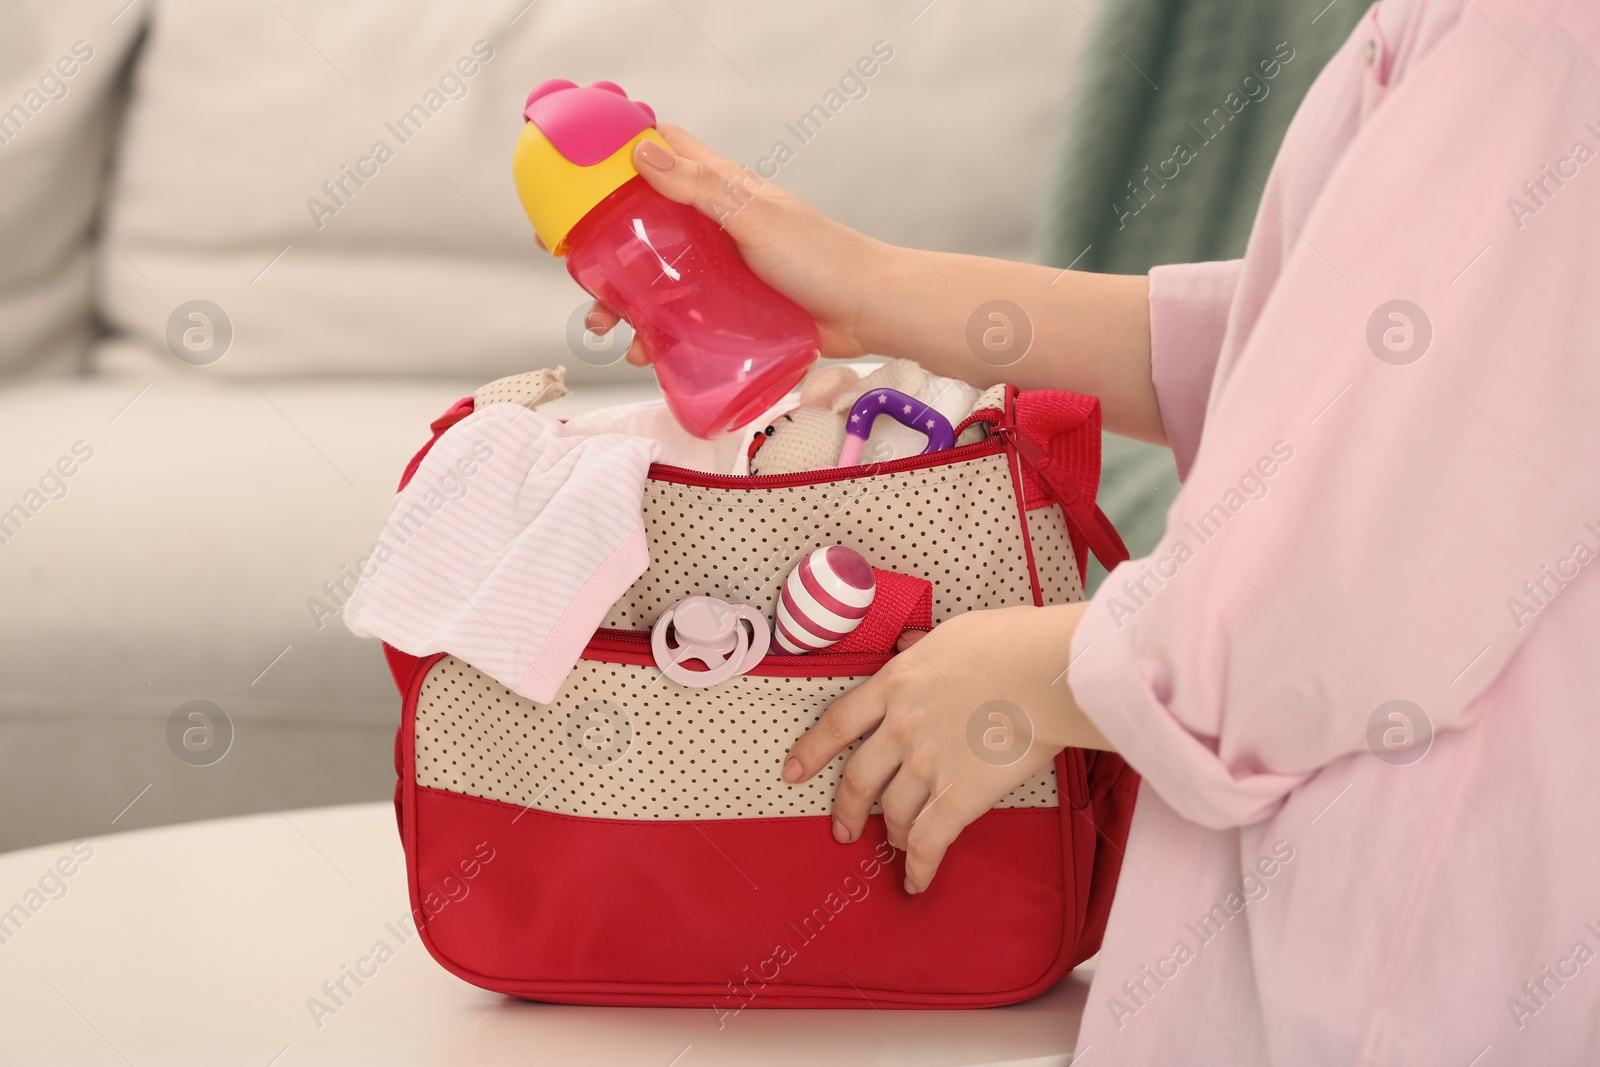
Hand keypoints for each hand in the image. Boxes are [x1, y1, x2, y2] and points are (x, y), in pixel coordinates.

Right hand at [582, 124, 890, 365]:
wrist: (868, 313)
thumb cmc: (822, 257)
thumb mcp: (755, 217)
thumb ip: (701, 188)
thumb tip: (643, 153)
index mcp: (721, 191)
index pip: (664, 155)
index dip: (620, 156)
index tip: (579, 174)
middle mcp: (714, 228)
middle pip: (646, 227)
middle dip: (609, 248)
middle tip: (577, 269)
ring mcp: (720, 273)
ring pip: (658, 281)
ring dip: (626, 302)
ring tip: (606, 326)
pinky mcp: (729, 314)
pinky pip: (681, 322)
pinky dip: (657, 336)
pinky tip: (644, 353)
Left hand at [782, 603, 1111, 894]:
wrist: (1044, 670)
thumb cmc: (1011, 642)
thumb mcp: (951, 633)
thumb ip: (922, 649)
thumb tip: (909, 646)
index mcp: (895, 685)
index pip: (838, 723)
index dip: (812, 751)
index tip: (793, 771)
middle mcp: (900, 728)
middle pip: (859, 778)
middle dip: (847, 809)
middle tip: (843, 830)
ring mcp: (926, 764)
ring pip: (895, 813)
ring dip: (896, 835)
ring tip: (900, 845)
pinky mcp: (958, 796)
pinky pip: (929, 842)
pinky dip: (919, 868)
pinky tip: (916, 882)